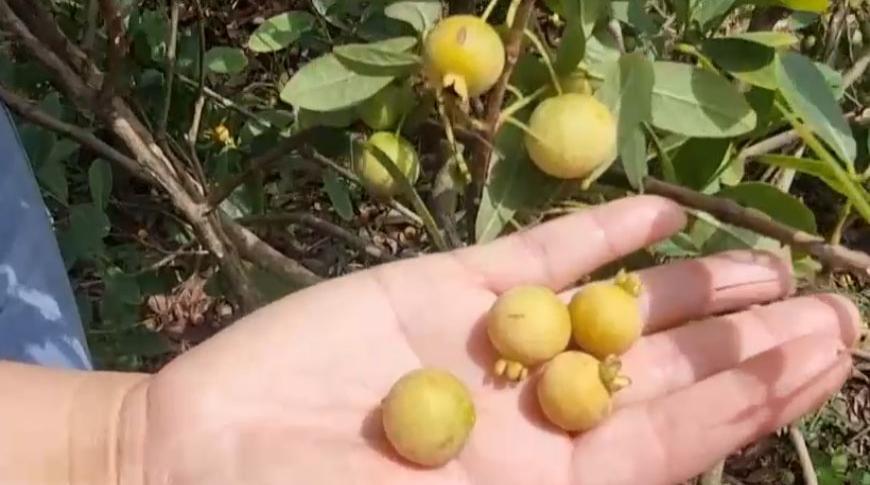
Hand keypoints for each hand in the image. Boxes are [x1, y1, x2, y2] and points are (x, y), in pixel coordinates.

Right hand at [125, 196, 858, 484]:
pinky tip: (662, 214)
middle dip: (745, 346)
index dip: (748, 400)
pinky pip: (539, 257)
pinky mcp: (446, 292)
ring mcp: (494, 350)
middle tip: (832, 311)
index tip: (819, 358)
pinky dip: (599, 235)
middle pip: (661, 378)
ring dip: (689, 292)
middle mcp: (533, 417)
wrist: (201, 456)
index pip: (671, 444)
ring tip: (767, 268)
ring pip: (614, 313)